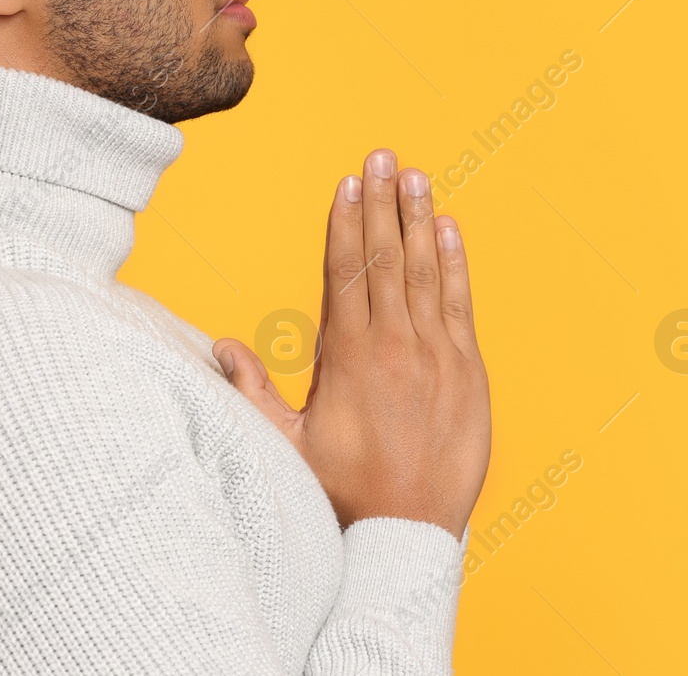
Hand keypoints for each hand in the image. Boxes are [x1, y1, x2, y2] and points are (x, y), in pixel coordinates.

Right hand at [212, 149, 490, 538]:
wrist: (407, 533)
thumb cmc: (342, 493)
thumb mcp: (284, 444)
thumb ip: (252, 389)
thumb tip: (219, 345)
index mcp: (348, 356)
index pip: (346, 270)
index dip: (347, 221)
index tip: (348, 182)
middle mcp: (394, 344)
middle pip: (386, 257)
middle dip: (383, 201)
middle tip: (383, 154)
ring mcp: (436, 354)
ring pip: (427, 271)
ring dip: (420, 219)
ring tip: (416, 176)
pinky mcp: (468, 371)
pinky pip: (461, 303)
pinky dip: (457, 263)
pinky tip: (450, 229)